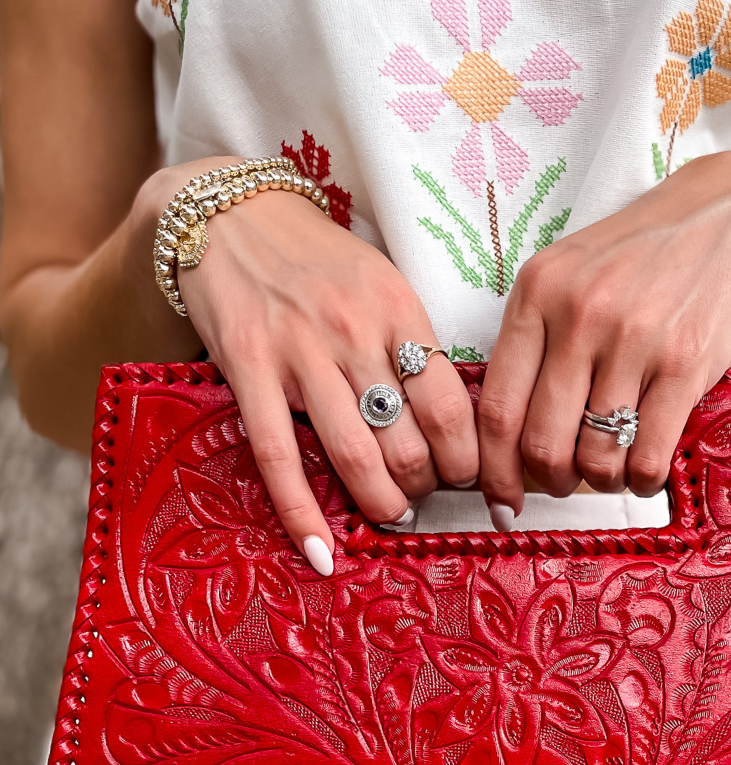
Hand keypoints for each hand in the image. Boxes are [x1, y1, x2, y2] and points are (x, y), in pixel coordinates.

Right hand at [143, 160, 478, 571]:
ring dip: (382, 502)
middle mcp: (354, 331)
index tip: (470, 481)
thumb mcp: (380, 284)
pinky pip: (280, 457)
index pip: (452, 407)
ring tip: (392, 516)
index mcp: (398, 309)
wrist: (227, 212)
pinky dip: (302, 513)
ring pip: (356, 455)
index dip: (467, 460)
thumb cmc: (316, 260)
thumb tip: (452, 421)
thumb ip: (411, 344)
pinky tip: (321, 551)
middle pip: (409, 440)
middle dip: (427, 487)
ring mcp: (299, 352)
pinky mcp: (248, 368)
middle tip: (426, 498)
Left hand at [477, 150, 730, 523]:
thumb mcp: (573, 274)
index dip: (494, 470)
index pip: (496, 407)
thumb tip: (510, 438)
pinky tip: (648, 469)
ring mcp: (633, 339)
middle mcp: (579, 314)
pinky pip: (648, 455)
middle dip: (550, 481)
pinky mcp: (686, 363)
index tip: (501, 500)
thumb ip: (538, 341)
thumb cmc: (648, 254)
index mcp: (537, 292)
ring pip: (595, 457)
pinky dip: (644, 480)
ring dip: (602, 481)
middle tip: (566, 482)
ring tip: (614, 469)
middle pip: (541, 443)